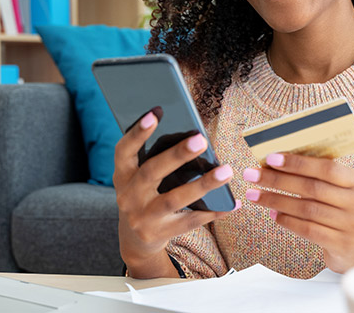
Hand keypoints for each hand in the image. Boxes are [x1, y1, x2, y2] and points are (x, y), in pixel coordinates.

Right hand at [114, 108, 238, 277]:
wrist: (135, 240)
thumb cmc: (145, 196)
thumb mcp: (141, 178)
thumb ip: (158, 159)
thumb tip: (194, 138)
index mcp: (122, 174)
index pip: (124, 150)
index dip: (137, 132)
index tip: (155, 113)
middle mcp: (128, 195)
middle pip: (152, 172)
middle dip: (177, 155)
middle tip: (201, 139)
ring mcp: (141, 217)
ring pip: (174, 199)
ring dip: (203, 184)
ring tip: (226, 171)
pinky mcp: (157, 234)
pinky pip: (189, 221)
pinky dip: (212, 212)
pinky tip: (231, 203)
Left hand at [241, 153, 353, 271]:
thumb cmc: (339, 212)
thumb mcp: (336, 191)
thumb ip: (315, 177)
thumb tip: (276, 163)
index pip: (326, 167)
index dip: (297, 163)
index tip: (270, 158)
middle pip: (312, 188)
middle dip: (278, 180)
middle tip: (252, 175)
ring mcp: (352, 225)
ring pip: (307, 209)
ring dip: (276, 201)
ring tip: (254, 195)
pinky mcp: (342, 244)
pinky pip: (309, 230)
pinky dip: (287, 221)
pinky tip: (273, 214)